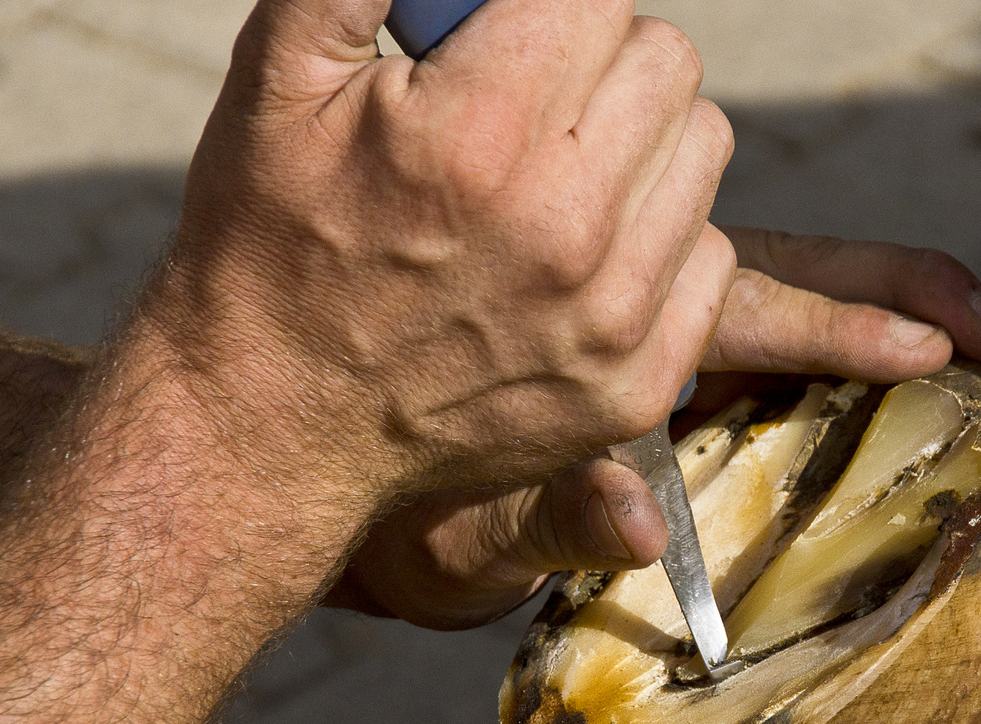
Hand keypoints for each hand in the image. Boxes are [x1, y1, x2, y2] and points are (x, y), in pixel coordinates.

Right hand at [142, 0, 734, 500]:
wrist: (275, 423)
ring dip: (646, 147)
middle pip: (670, 65)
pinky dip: (663, 245)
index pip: (603, 0)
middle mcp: (563, 226)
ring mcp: (609, 317)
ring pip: (703, 152)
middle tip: (538, 105)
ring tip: (562, 180)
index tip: (521, 38)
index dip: (559, 9)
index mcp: (478, 134)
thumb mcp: (277, 82)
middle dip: (605, 63)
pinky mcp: (634, 385)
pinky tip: (585, 261)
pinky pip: (711, 259)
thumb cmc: (269, 245)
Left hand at [331, 229, 980, 628]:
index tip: (945, 335)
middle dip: (905, 298)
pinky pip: (766, 386)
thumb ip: (558, 517)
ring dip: (889, 327)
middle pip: (799, 284)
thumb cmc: (409, 502)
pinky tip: (912, 404)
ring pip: (792, 318)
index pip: (752, 301)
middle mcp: (647, 330)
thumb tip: (647, 531)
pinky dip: (842, 382)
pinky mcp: (662, 405)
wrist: (365, 509)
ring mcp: (661, 362)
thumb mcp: (472, 518)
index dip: (855, 317)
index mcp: (608, 326)